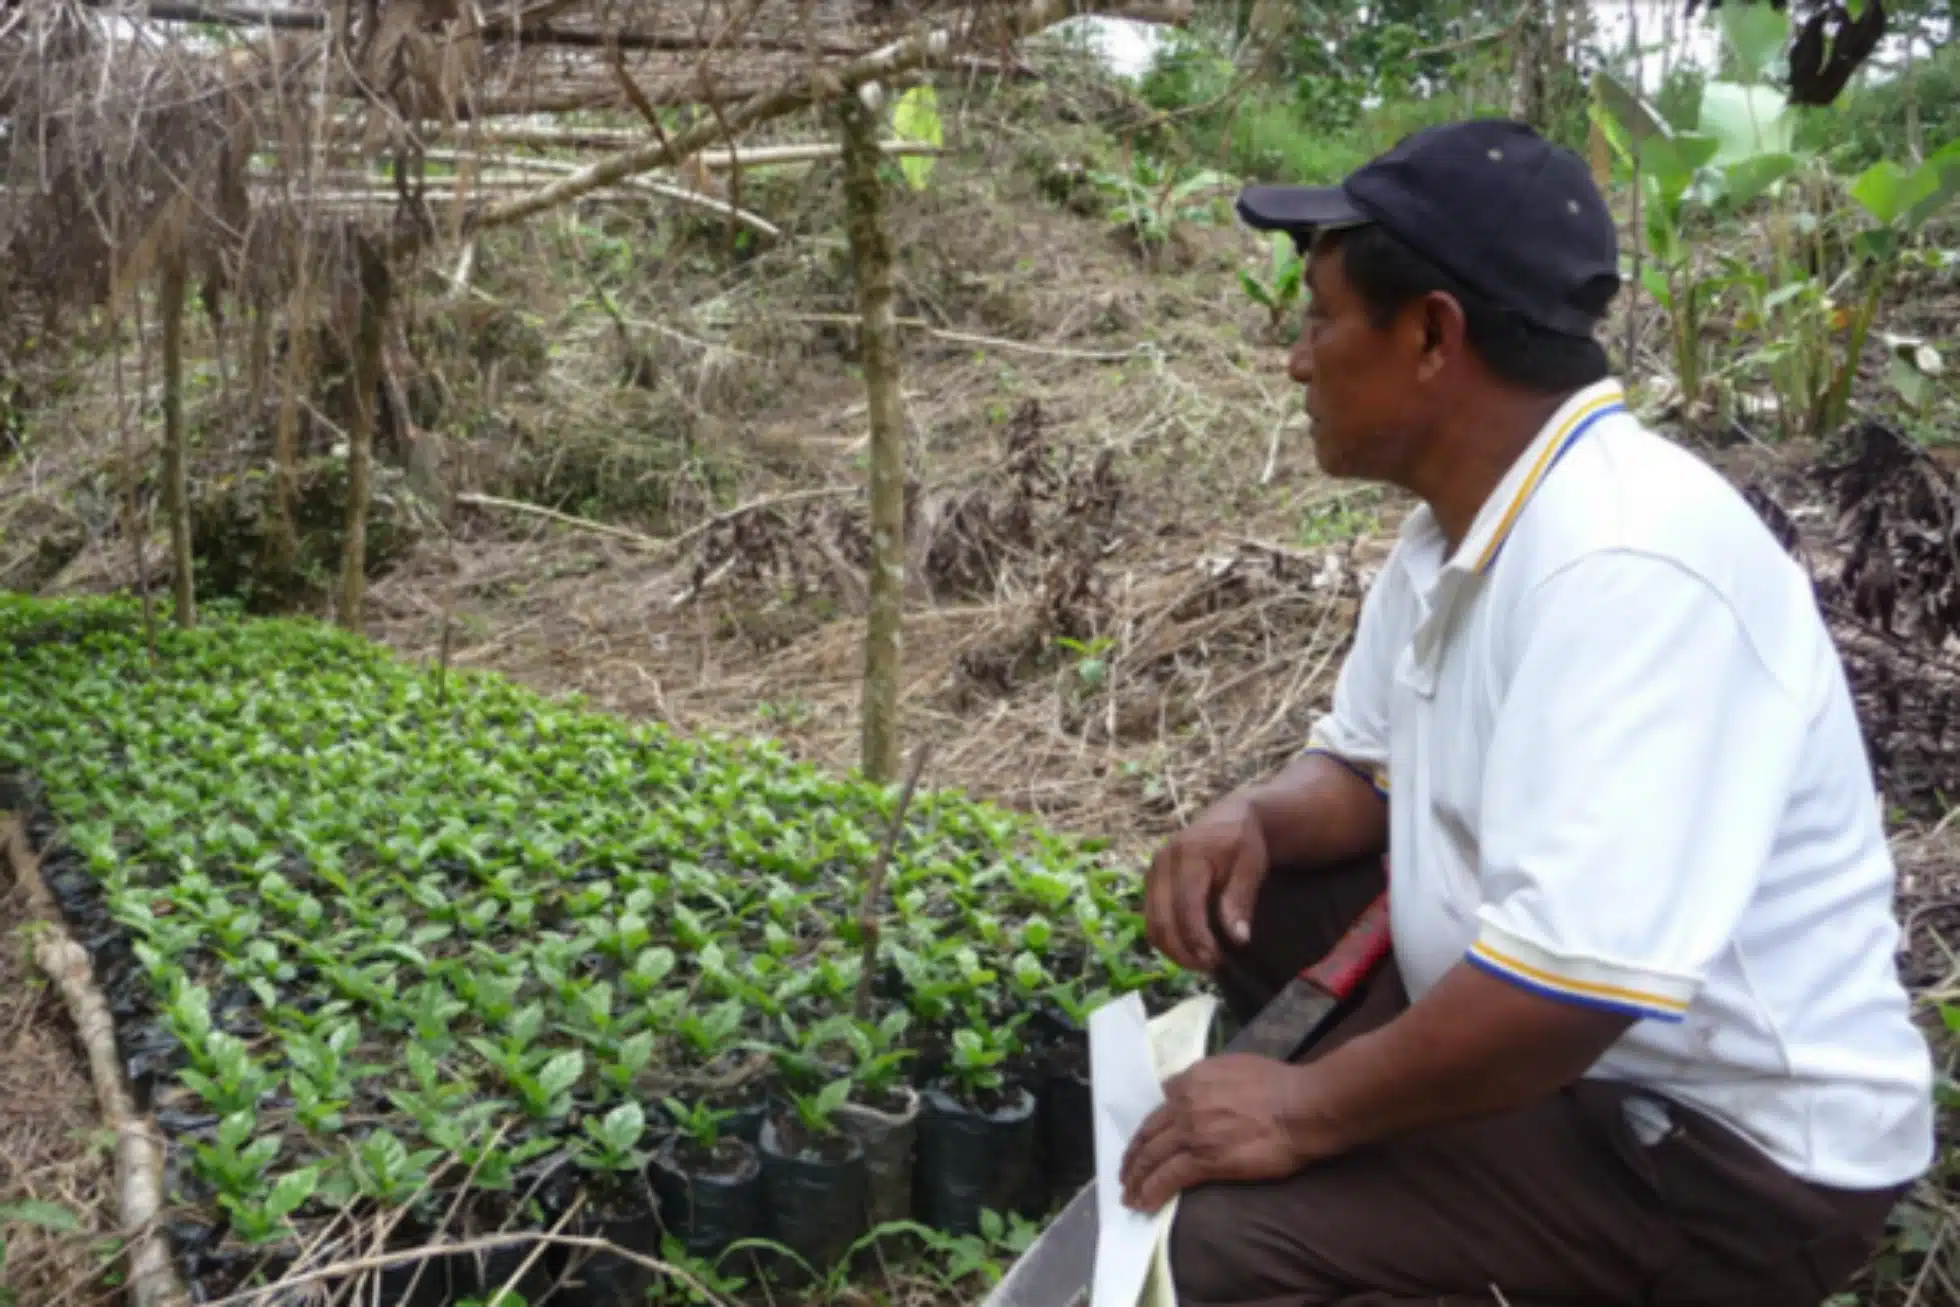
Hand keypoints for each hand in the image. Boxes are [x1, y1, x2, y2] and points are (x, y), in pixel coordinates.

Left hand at [1119, 1054, 1312, 1212]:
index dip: (1152, 1126)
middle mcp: (1185, 1103)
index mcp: (1192, 1079)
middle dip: (1133, 1156)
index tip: (1149, 1140)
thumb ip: (1211, 1076)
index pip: (1161, 1104)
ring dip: (1136, 1178)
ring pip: (1151, 1157)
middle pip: (1148, 1133)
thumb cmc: (1281, 1084)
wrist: (1301, 1107)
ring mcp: (1192, 1132)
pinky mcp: (1204, 1159)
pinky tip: (1144, 1203)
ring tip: (1129, 1194)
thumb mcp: (1237, 1065)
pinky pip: (1168, 1177)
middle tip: (1125, 1172)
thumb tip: (1200, 1087)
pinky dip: (1151, 1191)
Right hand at [1144, 798, 1269, 971]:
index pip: (1186, 906)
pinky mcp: (1151, 883)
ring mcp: (1152, 873)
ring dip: (1172, 949)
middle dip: (1182, 950)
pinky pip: (1151, 919)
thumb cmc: (1243, 843)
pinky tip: (1188, 949)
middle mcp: (1162, 864)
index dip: (1197, 938)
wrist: (1229, 819)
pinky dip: (1166, 939)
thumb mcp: (1251, 866)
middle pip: (1161, 919)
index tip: (1215, 961)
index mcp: (1187, 856)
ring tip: (1199, 963)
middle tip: (1208, 968)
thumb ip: (1240, 900)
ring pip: (1151, 923)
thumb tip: (1238, 939)